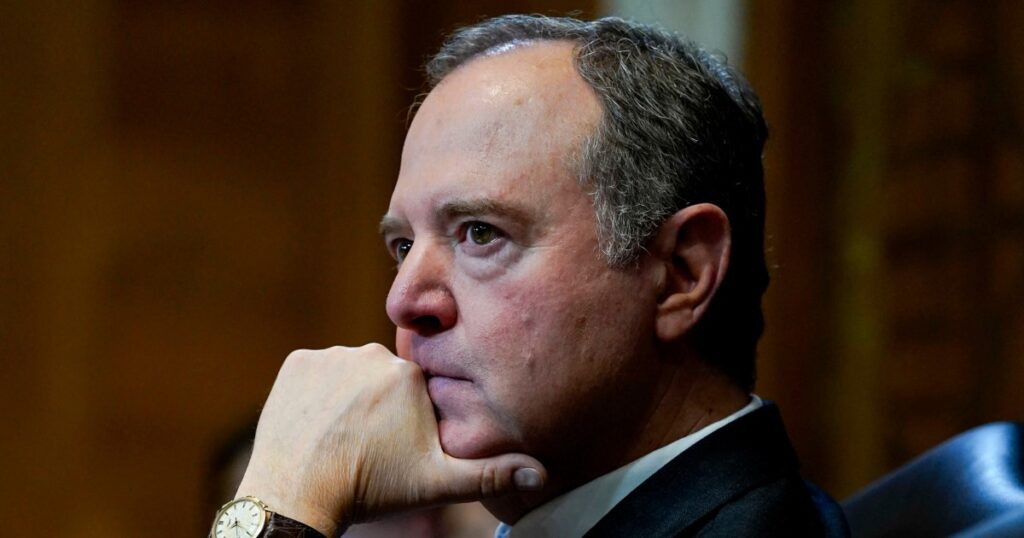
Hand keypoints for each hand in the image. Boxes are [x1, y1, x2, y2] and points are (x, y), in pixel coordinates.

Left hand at [235, 344, 546, 536]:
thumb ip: (491, 473)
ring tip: (341, 435)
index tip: (393, 444)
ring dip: (347, 396)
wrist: (298, 493)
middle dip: (378, 404)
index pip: (414, 388)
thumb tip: (540, 473)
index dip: (406, 418)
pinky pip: (314, 371)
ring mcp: (330, 356)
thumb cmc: (372, 488)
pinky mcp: (296, 362)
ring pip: (348, 372)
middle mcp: (371, 354)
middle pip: (381, 376)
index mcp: (409, 375)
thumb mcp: (438, 482)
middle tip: (368, 443)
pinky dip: (315, 392)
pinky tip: (317, 422)